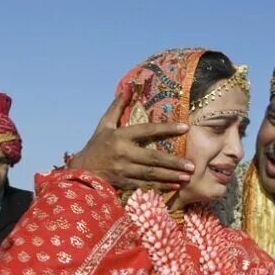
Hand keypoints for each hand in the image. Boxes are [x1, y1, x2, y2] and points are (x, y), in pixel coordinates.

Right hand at [67, 91, 194, 190]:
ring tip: (187, 176)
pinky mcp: (124, 184)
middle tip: (192, 165)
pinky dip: (161, 186)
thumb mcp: (104, 125)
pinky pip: (146, 185)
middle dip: (173, 162)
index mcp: (120, 136)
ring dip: (171, 176)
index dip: (167, 129)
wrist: (81, 171)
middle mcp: (124, 153)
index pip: (147, 130)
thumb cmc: (96, 146)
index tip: (185, 127)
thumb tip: (127, 88)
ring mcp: (124, 171)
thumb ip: (116, 108)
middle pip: (153, 158)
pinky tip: (175, 186)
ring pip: (152, 174)